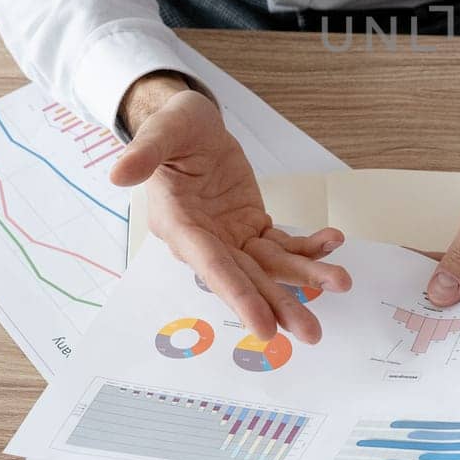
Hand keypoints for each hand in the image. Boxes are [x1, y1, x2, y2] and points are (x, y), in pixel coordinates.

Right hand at [110, 75, 350, 342]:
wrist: (192, 126)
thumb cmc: (173, 128)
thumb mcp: (161, 131)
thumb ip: (144, 153)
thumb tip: (118, 174)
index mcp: (179, 225)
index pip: (212, 265)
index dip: (238, 296)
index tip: (264, 328)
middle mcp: (205, 240)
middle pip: (246, 279)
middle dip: (279, 305)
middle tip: (312, 334)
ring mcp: (230, 236)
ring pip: (270, 266)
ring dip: (305, 278)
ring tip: (342, 282)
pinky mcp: (250, 226)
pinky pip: (283, 243)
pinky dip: (309, 246)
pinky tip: (333, 241)